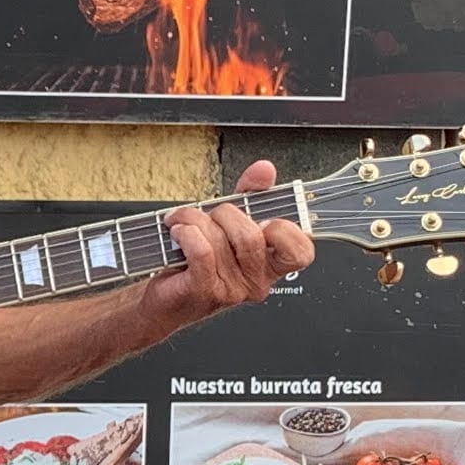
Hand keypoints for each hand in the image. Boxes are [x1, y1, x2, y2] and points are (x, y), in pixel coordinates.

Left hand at [148, 159, 312, 328]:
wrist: (164, 295)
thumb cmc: (196, 260)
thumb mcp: (229, 224)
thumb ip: (252, 195)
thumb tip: (264, 170)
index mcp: (270, 265)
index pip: (301, 251)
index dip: (285, 229)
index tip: (262, 218)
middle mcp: (255, 281)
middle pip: (252, 236)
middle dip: (225, 214)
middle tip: (210, 216)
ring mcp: (232, 290)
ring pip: (221, 240)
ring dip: (196, 220)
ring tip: (184, 221)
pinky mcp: (204, 291)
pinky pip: (201, 251)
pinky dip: (186, 232)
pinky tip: (178, 230)